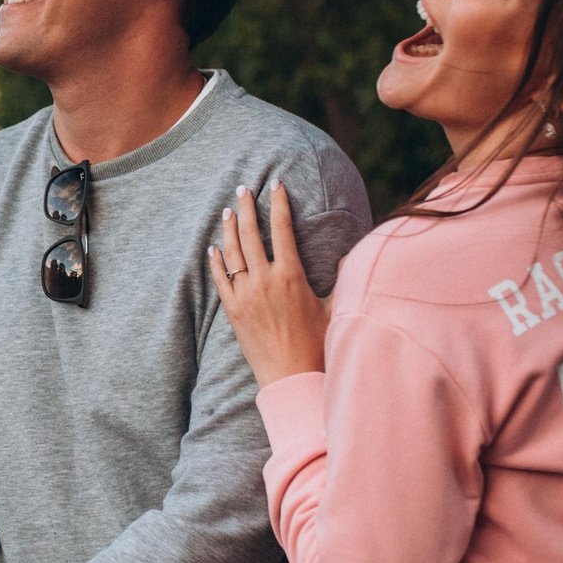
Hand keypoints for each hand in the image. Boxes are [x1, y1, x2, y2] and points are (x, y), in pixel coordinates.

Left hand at [209, 181, 329, 386]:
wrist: (290, 377)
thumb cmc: (317, 344)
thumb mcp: (334, 307)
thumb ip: (341, 277)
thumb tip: (350, 252)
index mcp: (292, 276)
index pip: (283, 229)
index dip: (278, 204)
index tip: (276, 185)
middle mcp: (265, 281)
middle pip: (251, 235)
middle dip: (247, 208)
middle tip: (242, 189)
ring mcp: (246, 296)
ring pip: (232, 254)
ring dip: (229, 229)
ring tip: (227, 211)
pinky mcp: (233, 311)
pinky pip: (220, 280)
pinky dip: (214, 262)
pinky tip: (212, 248)